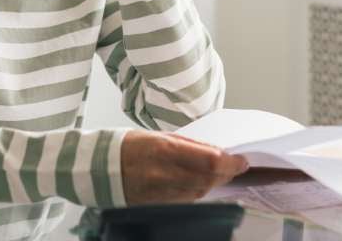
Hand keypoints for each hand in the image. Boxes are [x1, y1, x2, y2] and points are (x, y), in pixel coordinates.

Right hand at [121, 130, 249, 203]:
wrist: (99, 168)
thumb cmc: (129, 146)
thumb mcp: (160, 136)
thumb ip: (189, 145)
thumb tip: (216, 152)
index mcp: (165, 151)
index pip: (210, 161)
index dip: (231, 163)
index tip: (242, 160)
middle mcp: (164, 174)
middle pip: (209, 179)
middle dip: (227, 173)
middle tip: (238, 166)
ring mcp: (161, 192)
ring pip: (201, 192)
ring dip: (216, 182)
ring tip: (223, 172)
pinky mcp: (158, 204)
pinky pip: (188, 200)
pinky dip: (200, 191)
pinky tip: (204, 182)